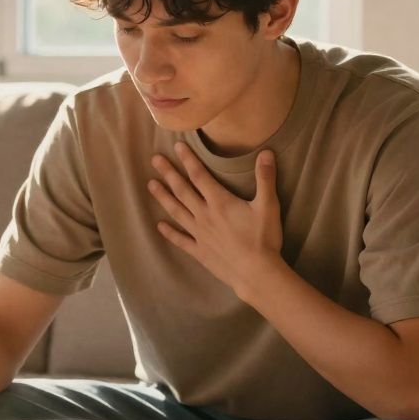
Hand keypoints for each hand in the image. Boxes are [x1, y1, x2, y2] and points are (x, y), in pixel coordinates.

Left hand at [148, 142, 284, 296]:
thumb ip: (265, 178)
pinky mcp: (199, 251)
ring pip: (177, 212)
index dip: (188, 160)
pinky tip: (159, 226)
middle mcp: (205, 216)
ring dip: (163, 198)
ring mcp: (200, 234)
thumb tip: (266, 152)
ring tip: (150, 185)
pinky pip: (181, 240)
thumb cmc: (264, 239)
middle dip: (169, 173)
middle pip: (183, 190)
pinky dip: (169, 233)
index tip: (177, 146)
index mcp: (220, 203)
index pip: (200, 176)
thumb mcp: (268, 206)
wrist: (256, 273)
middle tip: (155, 160)